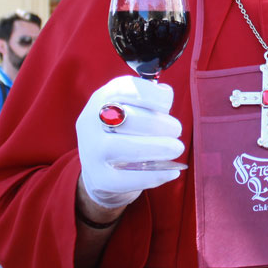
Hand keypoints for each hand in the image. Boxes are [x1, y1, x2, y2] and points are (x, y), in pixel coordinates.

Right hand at [76, 76, 184, 208]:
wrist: (97, 166)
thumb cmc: (122, 129)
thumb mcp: (127, 107)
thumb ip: (146, 99)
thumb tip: (165, 93)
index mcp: (101, 99)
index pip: (123, 89)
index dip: (151, 94)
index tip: (167, 104)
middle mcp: (91, 122)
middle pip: (126, 118)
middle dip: (158, 124)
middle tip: (176, 129)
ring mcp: (91, 151)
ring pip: (124, 147)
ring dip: (158, 147)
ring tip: (177, 148)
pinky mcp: (99, 178)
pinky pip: (127, 178)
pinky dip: (154, 175)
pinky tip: (172, 171)